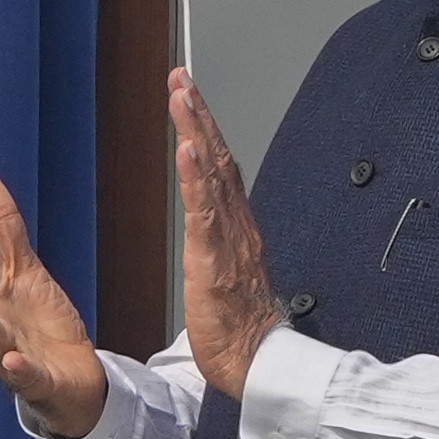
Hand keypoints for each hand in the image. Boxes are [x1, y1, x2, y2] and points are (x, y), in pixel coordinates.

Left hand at [170, 67, 282, 394]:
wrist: (257, 362)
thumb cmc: (241, 324)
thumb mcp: (225, 272)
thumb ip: (221, 242)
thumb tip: (212, 224)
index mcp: (237, 227)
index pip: (219, 166)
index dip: (204, 128)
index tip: (188, 94)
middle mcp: (237, 224)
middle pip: (217, 157)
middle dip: (198, 114)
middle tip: (181, 77)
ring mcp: (228, 239)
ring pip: (212, 174)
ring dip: (196, 130)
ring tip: (182, 95)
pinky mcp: (215, 260)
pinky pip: (205, 213)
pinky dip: (196, 178)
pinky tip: (187, 149)